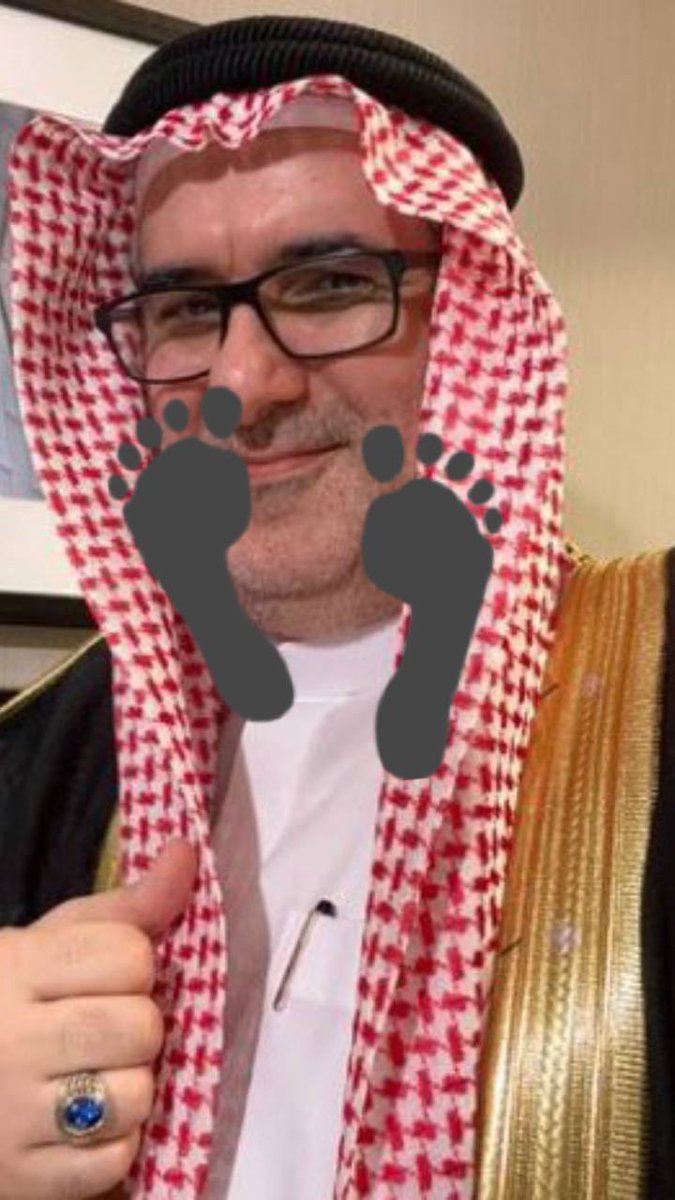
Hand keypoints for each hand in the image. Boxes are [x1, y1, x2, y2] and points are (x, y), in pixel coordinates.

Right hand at [0, 839, 197, 1199]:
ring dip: (132, 1089)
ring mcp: (12, 1116)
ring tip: (99, 1076)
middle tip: (107, 1029)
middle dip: (139, 1027)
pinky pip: (112, 1162)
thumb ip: (126, 908)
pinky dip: (113, 1147)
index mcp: (16, 968)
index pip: (131, 955)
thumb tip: (187, 852)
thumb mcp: (53, 943)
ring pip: (135, 1097)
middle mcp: (10, 1041)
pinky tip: (86, 1125)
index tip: (109, 977)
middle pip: (141, 1026)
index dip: (135, 966)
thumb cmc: (11, 1002)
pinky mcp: (21, 1179)